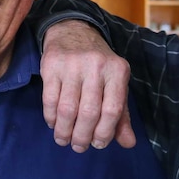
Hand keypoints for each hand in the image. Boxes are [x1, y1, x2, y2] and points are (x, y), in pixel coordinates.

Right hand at [40, 20, 134, 151]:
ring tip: (64, 139)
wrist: (74, 31)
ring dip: (64, 131)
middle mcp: (96, 65)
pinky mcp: (52, 64)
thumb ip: (122, 115)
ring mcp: (72, 64)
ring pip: (67, 109)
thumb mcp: (115, 84)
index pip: (113, 110)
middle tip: (79, 147)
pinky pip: (50, 100)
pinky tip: (54, 123)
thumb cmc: (98, 66)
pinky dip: (51, 117)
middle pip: (88, 112)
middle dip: (82, 136)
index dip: (105, 132)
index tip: (98, 144)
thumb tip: (128, 144)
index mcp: (118, 70)